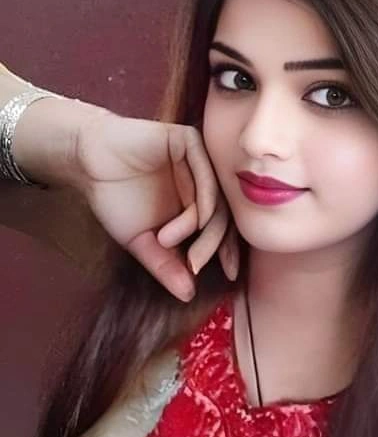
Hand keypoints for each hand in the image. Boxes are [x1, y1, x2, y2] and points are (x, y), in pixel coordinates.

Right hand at [70, 104, 238, 299]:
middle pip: (223, 216)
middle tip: (194, 266)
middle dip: (211, 245)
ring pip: (215, 198)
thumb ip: (166, 267)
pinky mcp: (188, 141)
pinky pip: (205, 171)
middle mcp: (201, 181)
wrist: (88, 163)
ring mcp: (197, 160)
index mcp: (196, 203)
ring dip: (198, 226)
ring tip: (167, 240)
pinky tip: (188, 220)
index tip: (230, 275)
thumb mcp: (143, 243)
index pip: (222, 228)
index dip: (227, 252)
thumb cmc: (114, 199)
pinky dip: (202, 198)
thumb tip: (188, 296)